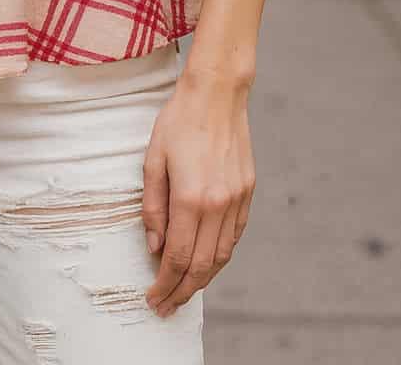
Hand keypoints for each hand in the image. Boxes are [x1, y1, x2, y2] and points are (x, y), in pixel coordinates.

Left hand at [142, 67, 254, 315]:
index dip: (164, 283)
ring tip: (185, 291)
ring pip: (222, 256)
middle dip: (182, 291)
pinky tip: (208, 261)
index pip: (178, 257)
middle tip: (166, 306)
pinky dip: (221, 255)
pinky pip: (235, 236)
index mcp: (190, 197)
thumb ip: (152, 206)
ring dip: (203, 279)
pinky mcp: (248, 192)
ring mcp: (237, 199)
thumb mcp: (153, 160)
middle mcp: (218, 204)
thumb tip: (154, 245)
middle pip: (202, 265)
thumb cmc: (178, 121)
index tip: (153, 298)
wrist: (217, 93)